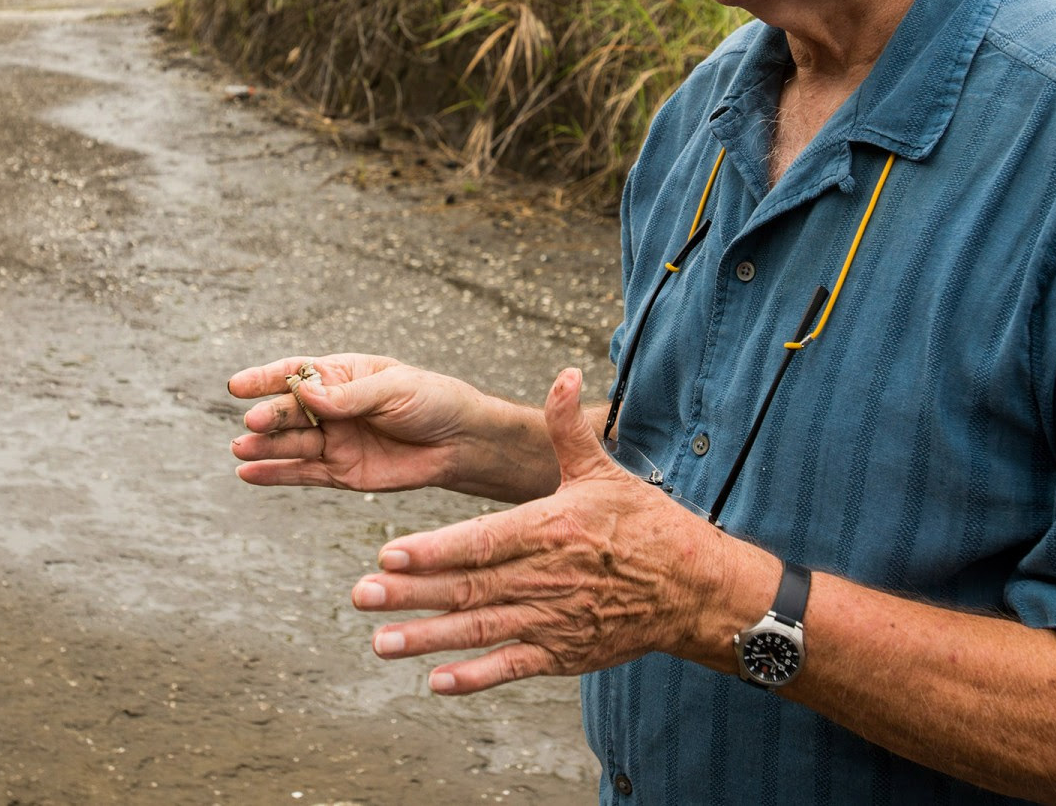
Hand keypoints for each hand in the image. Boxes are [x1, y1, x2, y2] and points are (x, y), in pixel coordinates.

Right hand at [229, 353, 516, 495]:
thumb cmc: (433, 402)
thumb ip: (348, 396)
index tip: (237, 386)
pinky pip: (302, 473)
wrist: (462, 442)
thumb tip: (303, 391)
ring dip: (264, 447)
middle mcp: (332, 408)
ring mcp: (334, 440)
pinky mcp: (341, 472)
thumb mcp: (394, 390)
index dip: (265, 378)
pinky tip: (248, 474)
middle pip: (290, 410)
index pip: (296, 373)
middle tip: (252, 425)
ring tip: (240, 450)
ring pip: (291, 443)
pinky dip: (275, 474)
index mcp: (342, 375)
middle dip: (269, 416)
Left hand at [350, 367, 753, 694]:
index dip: (434, 550)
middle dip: (411, 593)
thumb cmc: (647, 524)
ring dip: (428, 638)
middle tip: (361, 596)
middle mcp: (545, 578)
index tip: (390, 552)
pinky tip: (436, 682)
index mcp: (549, 529)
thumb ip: (569, 428)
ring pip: (481, 630)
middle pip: (468, 588)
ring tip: (381, 642)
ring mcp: (553, 620)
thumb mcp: (606, 470)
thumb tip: (562, 374)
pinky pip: (513, 665)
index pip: (481, 541)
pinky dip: (475, 677)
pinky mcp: (563, 652)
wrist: (694, 588)